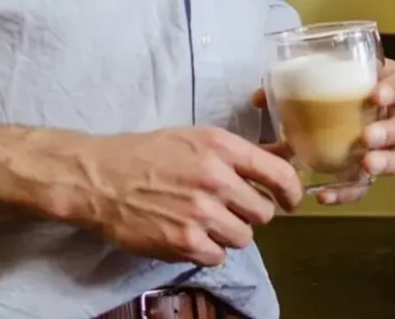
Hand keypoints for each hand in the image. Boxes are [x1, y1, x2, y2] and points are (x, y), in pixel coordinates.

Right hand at [50, 126, 302, 266]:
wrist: (102, 178)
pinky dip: (207, 250)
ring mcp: (201, 213)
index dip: (292, 191)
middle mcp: (216, 179)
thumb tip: (285, 154)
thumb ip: (242, 151)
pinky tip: (190, 233)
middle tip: (230, 207)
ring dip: (229, 233)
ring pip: (243, 237)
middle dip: (250, 213)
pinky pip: (218, 256)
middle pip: (263, 212)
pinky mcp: (184, 242)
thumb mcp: (197, 138)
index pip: (278, 173)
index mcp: (221, 147)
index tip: (292, 200)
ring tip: (205, 220)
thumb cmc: (150, 153)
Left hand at [250, 57, 394, 205]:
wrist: (322, 113)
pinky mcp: (372, 170)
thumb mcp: (315, 81)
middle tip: (369, 136)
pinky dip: (349, 191)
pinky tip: (327, 193)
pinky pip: (368, 185)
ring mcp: (389, 145)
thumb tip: (258, 97)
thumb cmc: (329, 90)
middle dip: (394, 131)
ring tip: (366, 165)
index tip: (376, 96)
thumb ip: (289, 86)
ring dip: (388, 161)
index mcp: (386, 83)